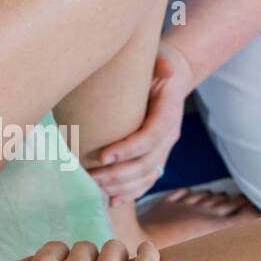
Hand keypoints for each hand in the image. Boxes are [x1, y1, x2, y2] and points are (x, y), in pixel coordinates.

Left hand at [89, 40, 192, 204]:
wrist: (168, 76)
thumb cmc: (154, 67)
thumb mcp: (158, 59)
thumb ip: (159, 64)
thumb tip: (165, 66)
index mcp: (168, 114)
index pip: (151, 137)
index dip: (128, 149)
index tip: (102, 156)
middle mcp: (169, 136)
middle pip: (147, 164)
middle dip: (118, 174)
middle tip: (90, 176)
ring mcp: (164, 149)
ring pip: (146, 177)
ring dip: (121, 186)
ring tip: (94, 186)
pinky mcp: (156, 156)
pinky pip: (146, 181)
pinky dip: (130, 193)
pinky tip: (111, 200)